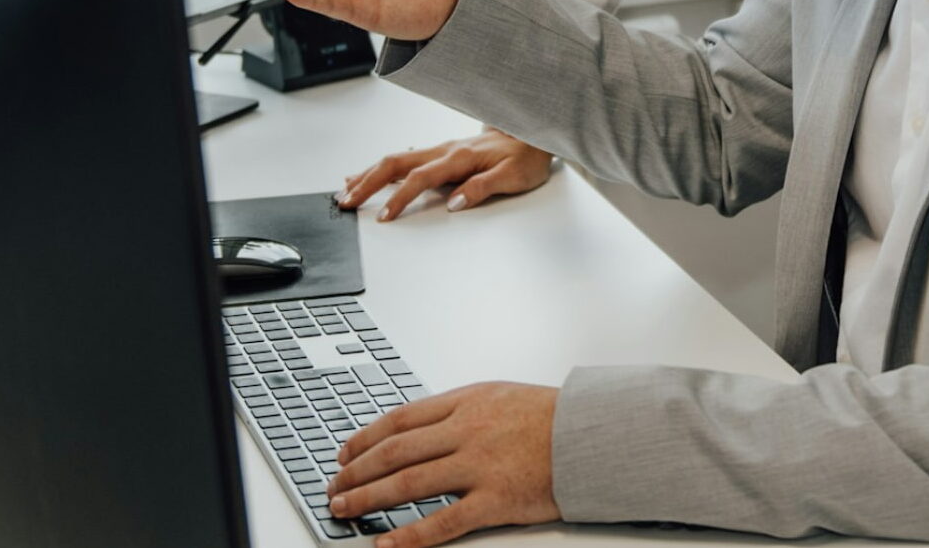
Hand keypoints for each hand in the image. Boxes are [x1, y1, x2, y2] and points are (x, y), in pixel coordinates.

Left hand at [326, 383, 560, 546]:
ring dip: (368, 498)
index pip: (398, 420)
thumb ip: (458, 411)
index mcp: (464, 402)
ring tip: (345, 510)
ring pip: (408, 483)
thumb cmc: (551, 417)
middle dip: (356, 472)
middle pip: (394, 452)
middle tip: (334, 487)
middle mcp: (465, 431)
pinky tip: (386, 543)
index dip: (364, 438)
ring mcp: (479, 466)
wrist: (594, 435)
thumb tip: (415, 430)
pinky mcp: (495, 500)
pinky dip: (409, 535)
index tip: (344, 454)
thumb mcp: (499, 396)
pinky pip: (442, 522)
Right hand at [338, 131, 555, 220]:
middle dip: (368, 182)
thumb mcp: (513, 176)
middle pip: (396, 163)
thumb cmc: (525, 156)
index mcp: (459, 158)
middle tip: (346, 201)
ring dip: (369, 173)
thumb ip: (482, 188)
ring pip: (396, 159)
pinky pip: (405, 158)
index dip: (399, 198)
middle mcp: (445, 150)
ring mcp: (441, 150)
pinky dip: (383, 168)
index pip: (420, 179)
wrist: (532, 133)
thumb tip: (454, 202)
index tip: (384, 216)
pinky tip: (370, 174)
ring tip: (347, 189)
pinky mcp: (441, 153)